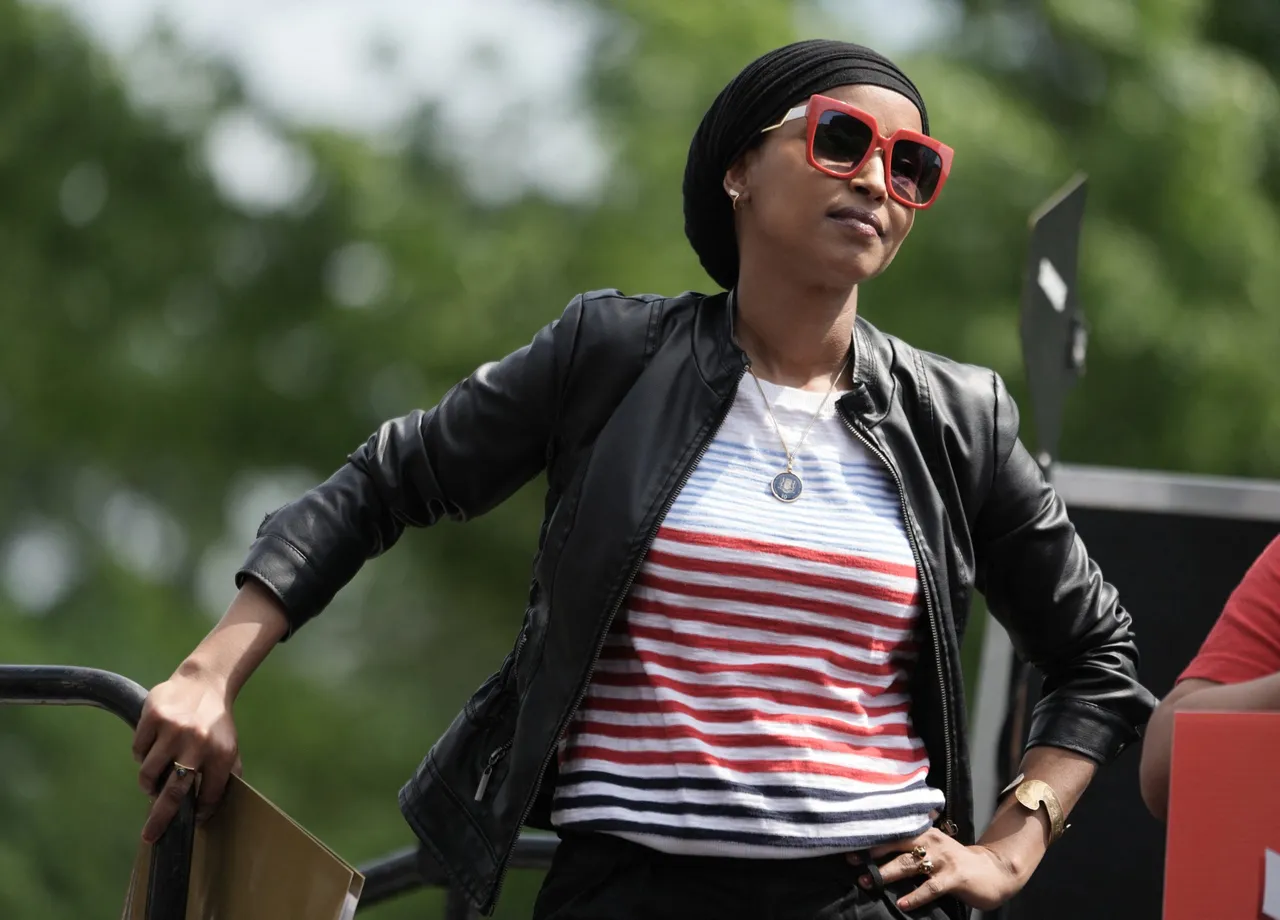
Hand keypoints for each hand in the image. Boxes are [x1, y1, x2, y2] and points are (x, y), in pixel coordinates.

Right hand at [131, 665, 241, 842]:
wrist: (204, 683)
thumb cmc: (215, 723)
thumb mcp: (228, 748)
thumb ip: (222, 777)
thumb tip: (207, 812)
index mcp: (221, 754)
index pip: (208, 795)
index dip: (199, 812)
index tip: (190, 822)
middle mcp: (198, 742)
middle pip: (174, 793)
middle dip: (160, 819)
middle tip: (150, 836)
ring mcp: (174, 730)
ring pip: (148, 773)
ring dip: (148, 782)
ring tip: (155, 775)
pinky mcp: (154, 717)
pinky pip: (138, 751)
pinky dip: (142, 754)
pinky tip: (155, 743)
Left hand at [848, 827, 1021, 912]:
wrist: (993, 871)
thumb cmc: (956, 862)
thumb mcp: (934, 848)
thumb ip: (912, 847)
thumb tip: (877, 853)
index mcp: (924, 833)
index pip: (894, 833)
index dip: (871, 839)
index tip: (849, 846)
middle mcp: (932, 841)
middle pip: (896, 846)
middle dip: (872, 855)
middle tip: (852, 863)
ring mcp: (943, 859)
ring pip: (909, 865)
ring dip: (887, 874)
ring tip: (868, 882)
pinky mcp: (954, 877)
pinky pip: (931, 887)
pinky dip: (916, 895)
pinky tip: (903, 903)